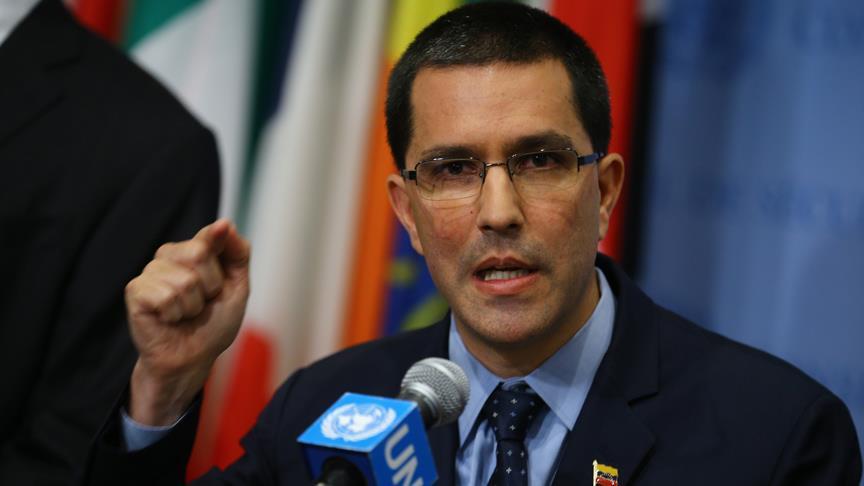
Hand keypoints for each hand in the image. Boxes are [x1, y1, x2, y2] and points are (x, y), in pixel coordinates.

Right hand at [125, 219, 249, 424]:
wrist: (192, 357)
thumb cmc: (213, 323)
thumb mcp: (237, 286)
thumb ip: (236, 252)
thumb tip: (224, 223)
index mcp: (194, 250)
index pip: (213, 235)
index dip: (222, 256)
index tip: (221, 272)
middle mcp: (169, 255)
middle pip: (199, 253)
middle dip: (211, 287)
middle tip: (202, 303)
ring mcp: (151, 272)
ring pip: (185, 280)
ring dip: (193, 306)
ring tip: (185, 314)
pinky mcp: (135, 291)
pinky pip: (166, 296)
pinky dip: (175, 314)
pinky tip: (168, 319)